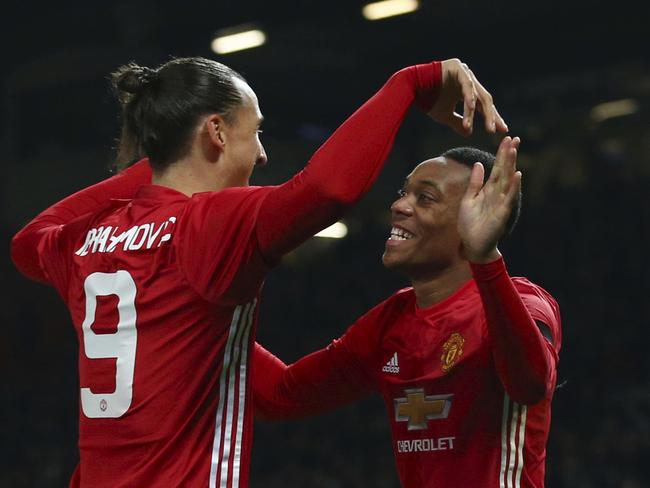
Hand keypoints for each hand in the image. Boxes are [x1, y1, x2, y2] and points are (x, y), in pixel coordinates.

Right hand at [429, 59, 507, 136]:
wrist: (410, 86)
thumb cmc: (427, 99)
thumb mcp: (445, 115)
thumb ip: (458, 122)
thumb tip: (469, 133)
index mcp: (467, 90)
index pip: (483, 105)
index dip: (492, 118)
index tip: (500, 130)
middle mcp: (468, 80)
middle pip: (485, 99)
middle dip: (492, 116)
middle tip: (495, 130)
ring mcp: (464, 72)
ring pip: (477, 94)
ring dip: (482, 112)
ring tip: (486, 127)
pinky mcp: (457, 67)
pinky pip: (466, 85)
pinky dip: (469, 98)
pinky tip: (472, 109)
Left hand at [457, 136, 521, 262]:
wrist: (472, 244)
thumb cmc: (471, 223)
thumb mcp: (469, 199)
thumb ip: (475, 182)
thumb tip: (478, 164)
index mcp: (489, 190)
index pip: (497, 168)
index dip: (501, 154)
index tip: (506, 139)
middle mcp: (497, 193)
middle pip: (504, 170)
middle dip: (508, 154)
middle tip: (514, 138)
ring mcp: (501, 202)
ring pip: (507, 180)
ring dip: (511, 165)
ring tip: (514, 150)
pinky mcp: (502, 212)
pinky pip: (509, 197)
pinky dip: (513, 186)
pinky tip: (518, 175)